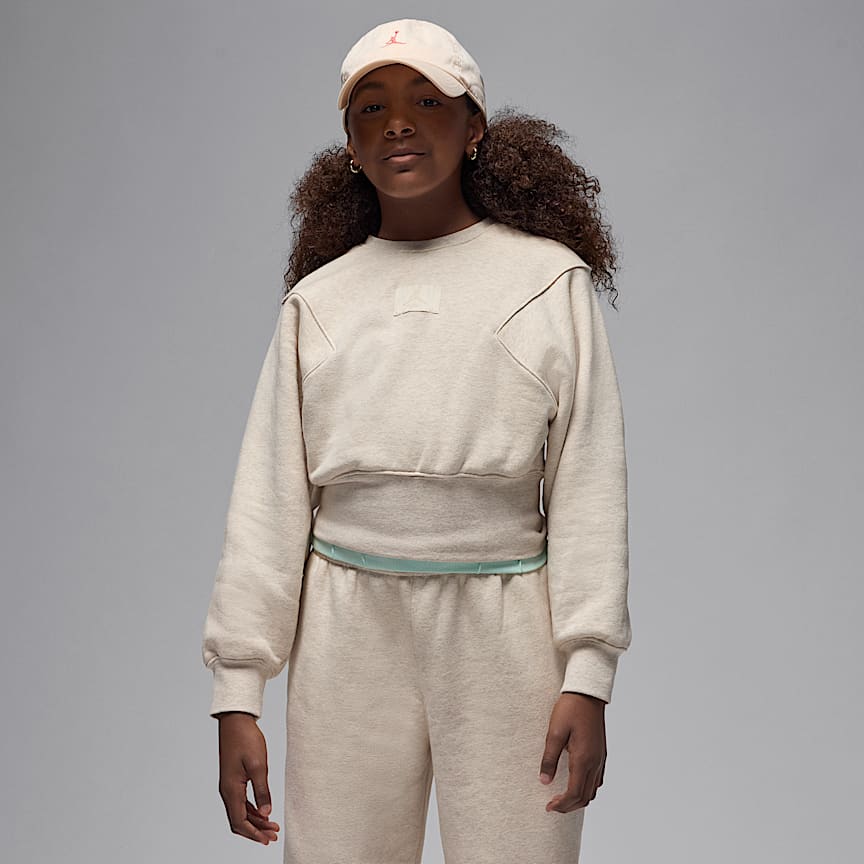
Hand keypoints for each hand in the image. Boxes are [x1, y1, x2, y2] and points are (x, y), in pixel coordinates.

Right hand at [216, 711, 280, 843]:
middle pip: (239, 820)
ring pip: (240, 811)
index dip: (254, 833)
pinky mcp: (233, 778)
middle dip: (256, 830)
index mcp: (231, 790)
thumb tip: (266, 813)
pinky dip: (252, 809)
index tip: (268, 839)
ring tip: (272, 825)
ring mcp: (229, 785)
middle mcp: (227, 790)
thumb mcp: (258, 765)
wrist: (236, 721)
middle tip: (274, 835)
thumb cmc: (246, 739)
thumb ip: (262, 791)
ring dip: (255, 820)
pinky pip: (240, 801)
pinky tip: (264, 810)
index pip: (239, 822)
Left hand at [538, 692, 606, 812]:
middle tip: (552, 805)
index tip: (548, 807)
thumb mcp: (554, 732)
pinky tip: (575, 782)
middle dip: (568, 806)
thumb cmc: (570, 709)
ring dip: (578, 799)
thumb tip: (544, 781)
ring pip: (593, 790)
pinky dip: (586, 788)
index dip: (561, 805)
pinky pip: (597, 780)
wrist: (587, 693)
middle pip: (585, 797)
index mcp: (583, 759)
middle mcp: (595, 762)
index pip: (574, 793)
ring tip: (562, 797)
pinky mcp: (601, 753)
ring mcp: (600, 758)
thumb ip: (549, 758)